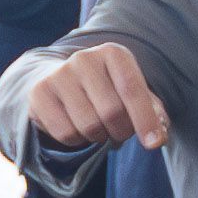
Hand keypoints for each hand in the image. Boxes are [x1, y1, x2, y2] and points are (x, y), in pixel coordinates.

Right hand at [25, 43, 169, 151]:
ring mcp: (59, 74)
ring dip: (99, 137)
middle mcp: (84, 58)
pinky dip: (77, 141)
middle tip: (119, 131)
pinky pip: (66, 134)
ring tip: (97, 127)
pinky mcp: (39, 93)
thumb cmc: (106, 89)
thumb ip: (152, 112)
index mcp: (113, 53)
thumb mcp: (131, 92)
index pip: (132, 89)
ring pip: (89, 127)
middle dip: (121, 132)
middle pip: (112, 113)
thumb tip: (158, 137)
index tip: (154, 144)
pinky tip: (76, 127)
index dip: (145, 120)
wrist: (58, 79)